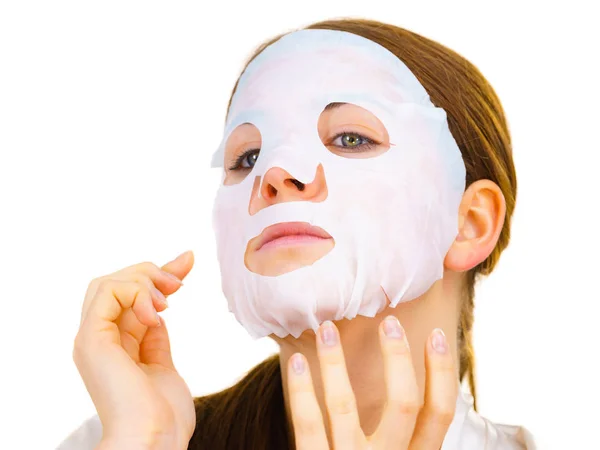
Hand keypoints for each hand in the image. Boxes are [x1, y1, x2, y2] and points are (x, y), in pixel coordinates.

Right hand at [72, 251, 195, 448]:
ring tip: (170, 297)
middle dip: (151, 273)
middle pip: (115, 283)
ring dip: (144, 280)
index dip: (158, 275)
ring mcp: (92, 339)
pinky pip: (107, 292)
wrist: (154, 441)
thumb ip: (154, 339)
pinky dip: (136, 292)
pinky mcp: (92, 339)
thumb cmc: (163, 414)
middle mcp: (98, 339)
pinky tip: (158, 312)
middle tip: (180, 282)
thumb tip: (159, 313)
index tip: (188, 261)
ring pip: (108, 282)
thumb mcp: (162, 365)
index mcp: (113, 347)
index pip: (129, 297)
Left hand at [287, 317, 457, 449]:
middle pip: (402, 404)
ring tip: (325, 328)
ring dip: (334, 361)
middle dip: (397, 358)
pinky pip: (307, 424)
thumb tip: (416, 397)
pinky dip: (301, 390)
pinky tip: (296, 362)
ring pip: (345, 405)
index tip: (436, 335)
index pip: (439, 414)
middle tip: (388, 322)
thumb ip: (406, 442)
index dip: (441, 372)